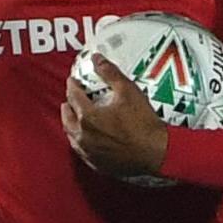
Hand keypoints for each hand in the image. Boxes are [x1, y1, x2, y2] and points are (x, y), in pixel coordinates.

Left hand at [62, 54, 170, 180]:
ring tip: (73, 117)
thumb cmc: (143, 124)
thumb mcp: (128, 91)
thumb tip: (97, 58)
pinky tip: (85, 138)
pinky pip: (81, 151)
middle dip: (67, 106)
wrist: (155, 153)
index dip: (72, 86)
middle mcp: (83, 135)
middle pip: (67, 118)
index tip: (72, 81)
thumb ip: (110, 73)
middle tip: (69, 99)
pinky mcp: (96, 163)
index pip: (73, 96)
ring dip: (70, 124)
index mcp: (87, 116)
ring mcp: (88, 152)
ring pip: (71, 136)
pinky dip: (80, 141)